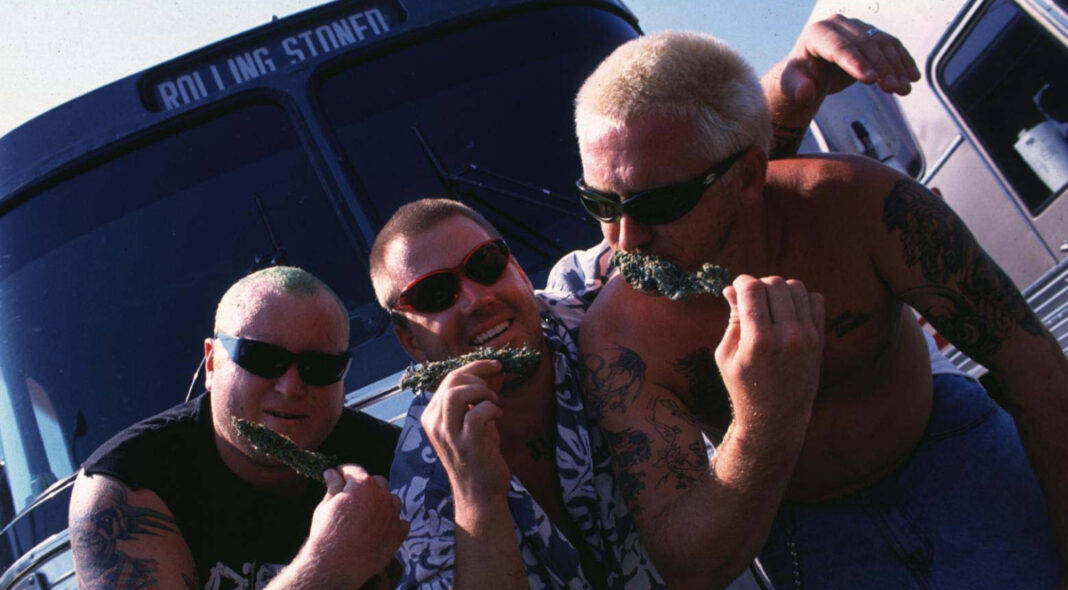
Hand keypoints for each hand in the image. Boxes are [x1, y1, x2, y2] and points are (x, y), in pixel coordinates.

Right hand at [300, 465, 408, 586]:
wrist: (336, 566)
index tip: (339, 476)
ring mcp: (393, 514)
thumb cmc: (326, 534)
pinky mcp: (399, 533)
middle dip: (365, 486)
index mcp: (362, 485)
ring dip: (382, 503)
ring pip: (391, 500)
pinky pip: (400, 521)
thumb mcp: (325, 506)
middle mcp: (382, 496)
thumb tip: (332, 473)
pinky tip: (379, 529)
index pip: (355, 470)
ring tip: (367, 514)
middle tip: (352, 497)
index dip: (344, 472)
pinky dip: (391, 522)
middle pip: (377, 482)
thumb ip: (333, 487)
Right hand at [420, 360, 509, 504]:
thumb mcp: (469, 425)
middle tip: (495, 384)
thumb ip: (473, 401)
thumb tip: (491, 372)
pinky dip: (491, 409)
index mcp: (431, 417)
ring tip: (493, 400)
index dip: (473, 367)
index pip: (447, 380)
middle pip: (451, 382)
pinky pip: (477, 414)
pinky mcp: (466, 445)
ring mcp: (448, 435)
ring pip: (455, 394)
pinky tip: (498, 417)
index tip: (494, 365)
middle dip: (478, 374)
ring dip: (480, 391)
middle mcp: (434, 425)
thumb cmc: (478, 457)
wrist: (480, 495)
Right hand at [715, 275, 824, 430]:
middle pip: (775, 283)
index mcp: (758, 341)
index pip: (752, 288)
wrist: (777, 416)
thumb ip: (732, 319)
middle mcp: (787, 336)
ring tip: (770, 304)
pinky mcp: (819, 339)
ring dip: (780, 289)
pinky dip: (800, 298)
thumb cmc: (744, 385)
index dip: (741, 282)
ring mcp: (807, 337)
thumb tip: (732, 288)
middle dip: (759, 284)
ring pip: (797, 287)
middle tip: (751, 299)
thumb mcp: (727, 355)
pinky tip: (787, 312)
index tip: (736, 288)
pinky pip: (816, 300)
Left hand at [782, 14, 919, 106]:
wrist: (810, 72)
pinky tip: (912, 77)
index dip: (855, 63)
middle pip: (864, 45)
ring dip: (896, 67)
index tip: (870, 81)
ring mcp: (857, 27)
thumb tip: (805, 94)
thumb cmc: (799, 79)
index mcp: (817, 33)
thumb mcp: (792, 85)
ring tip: (904, 89)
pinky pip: (891, 45)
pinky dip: (903, 61)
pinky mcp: (871, 35)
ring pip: (881, 44)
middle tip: (893, 89)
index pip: (839, 47)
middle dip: (880, 67)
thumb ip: (797, 89)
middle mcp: (839, 24)